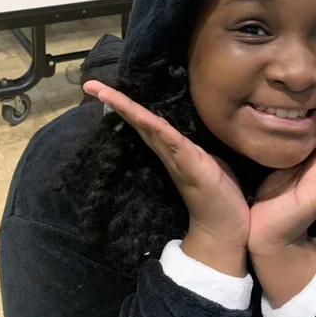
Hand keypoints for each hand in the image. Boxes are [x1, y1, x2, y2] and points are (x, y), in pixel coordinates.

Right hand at [83, 81, 249, 275]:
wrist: (225, 232)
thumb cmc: (222, 198)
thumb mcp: (211, 164)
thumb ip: (199, 149)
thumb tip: (205, 130)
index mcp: (173, 150)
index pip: (147, 121)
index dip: (127, 103)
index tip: (104, 88)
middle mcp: (169, 153)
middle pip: (138, 120)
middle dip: (115, 100)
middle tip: (90, 84)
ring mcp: (178, 159)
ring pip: (149, 127)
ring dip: (126, 108)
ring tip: (104, 92)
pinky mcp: (191, 167)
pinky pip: (172, 141)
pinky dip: (156, 127)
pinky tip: (142, 115)